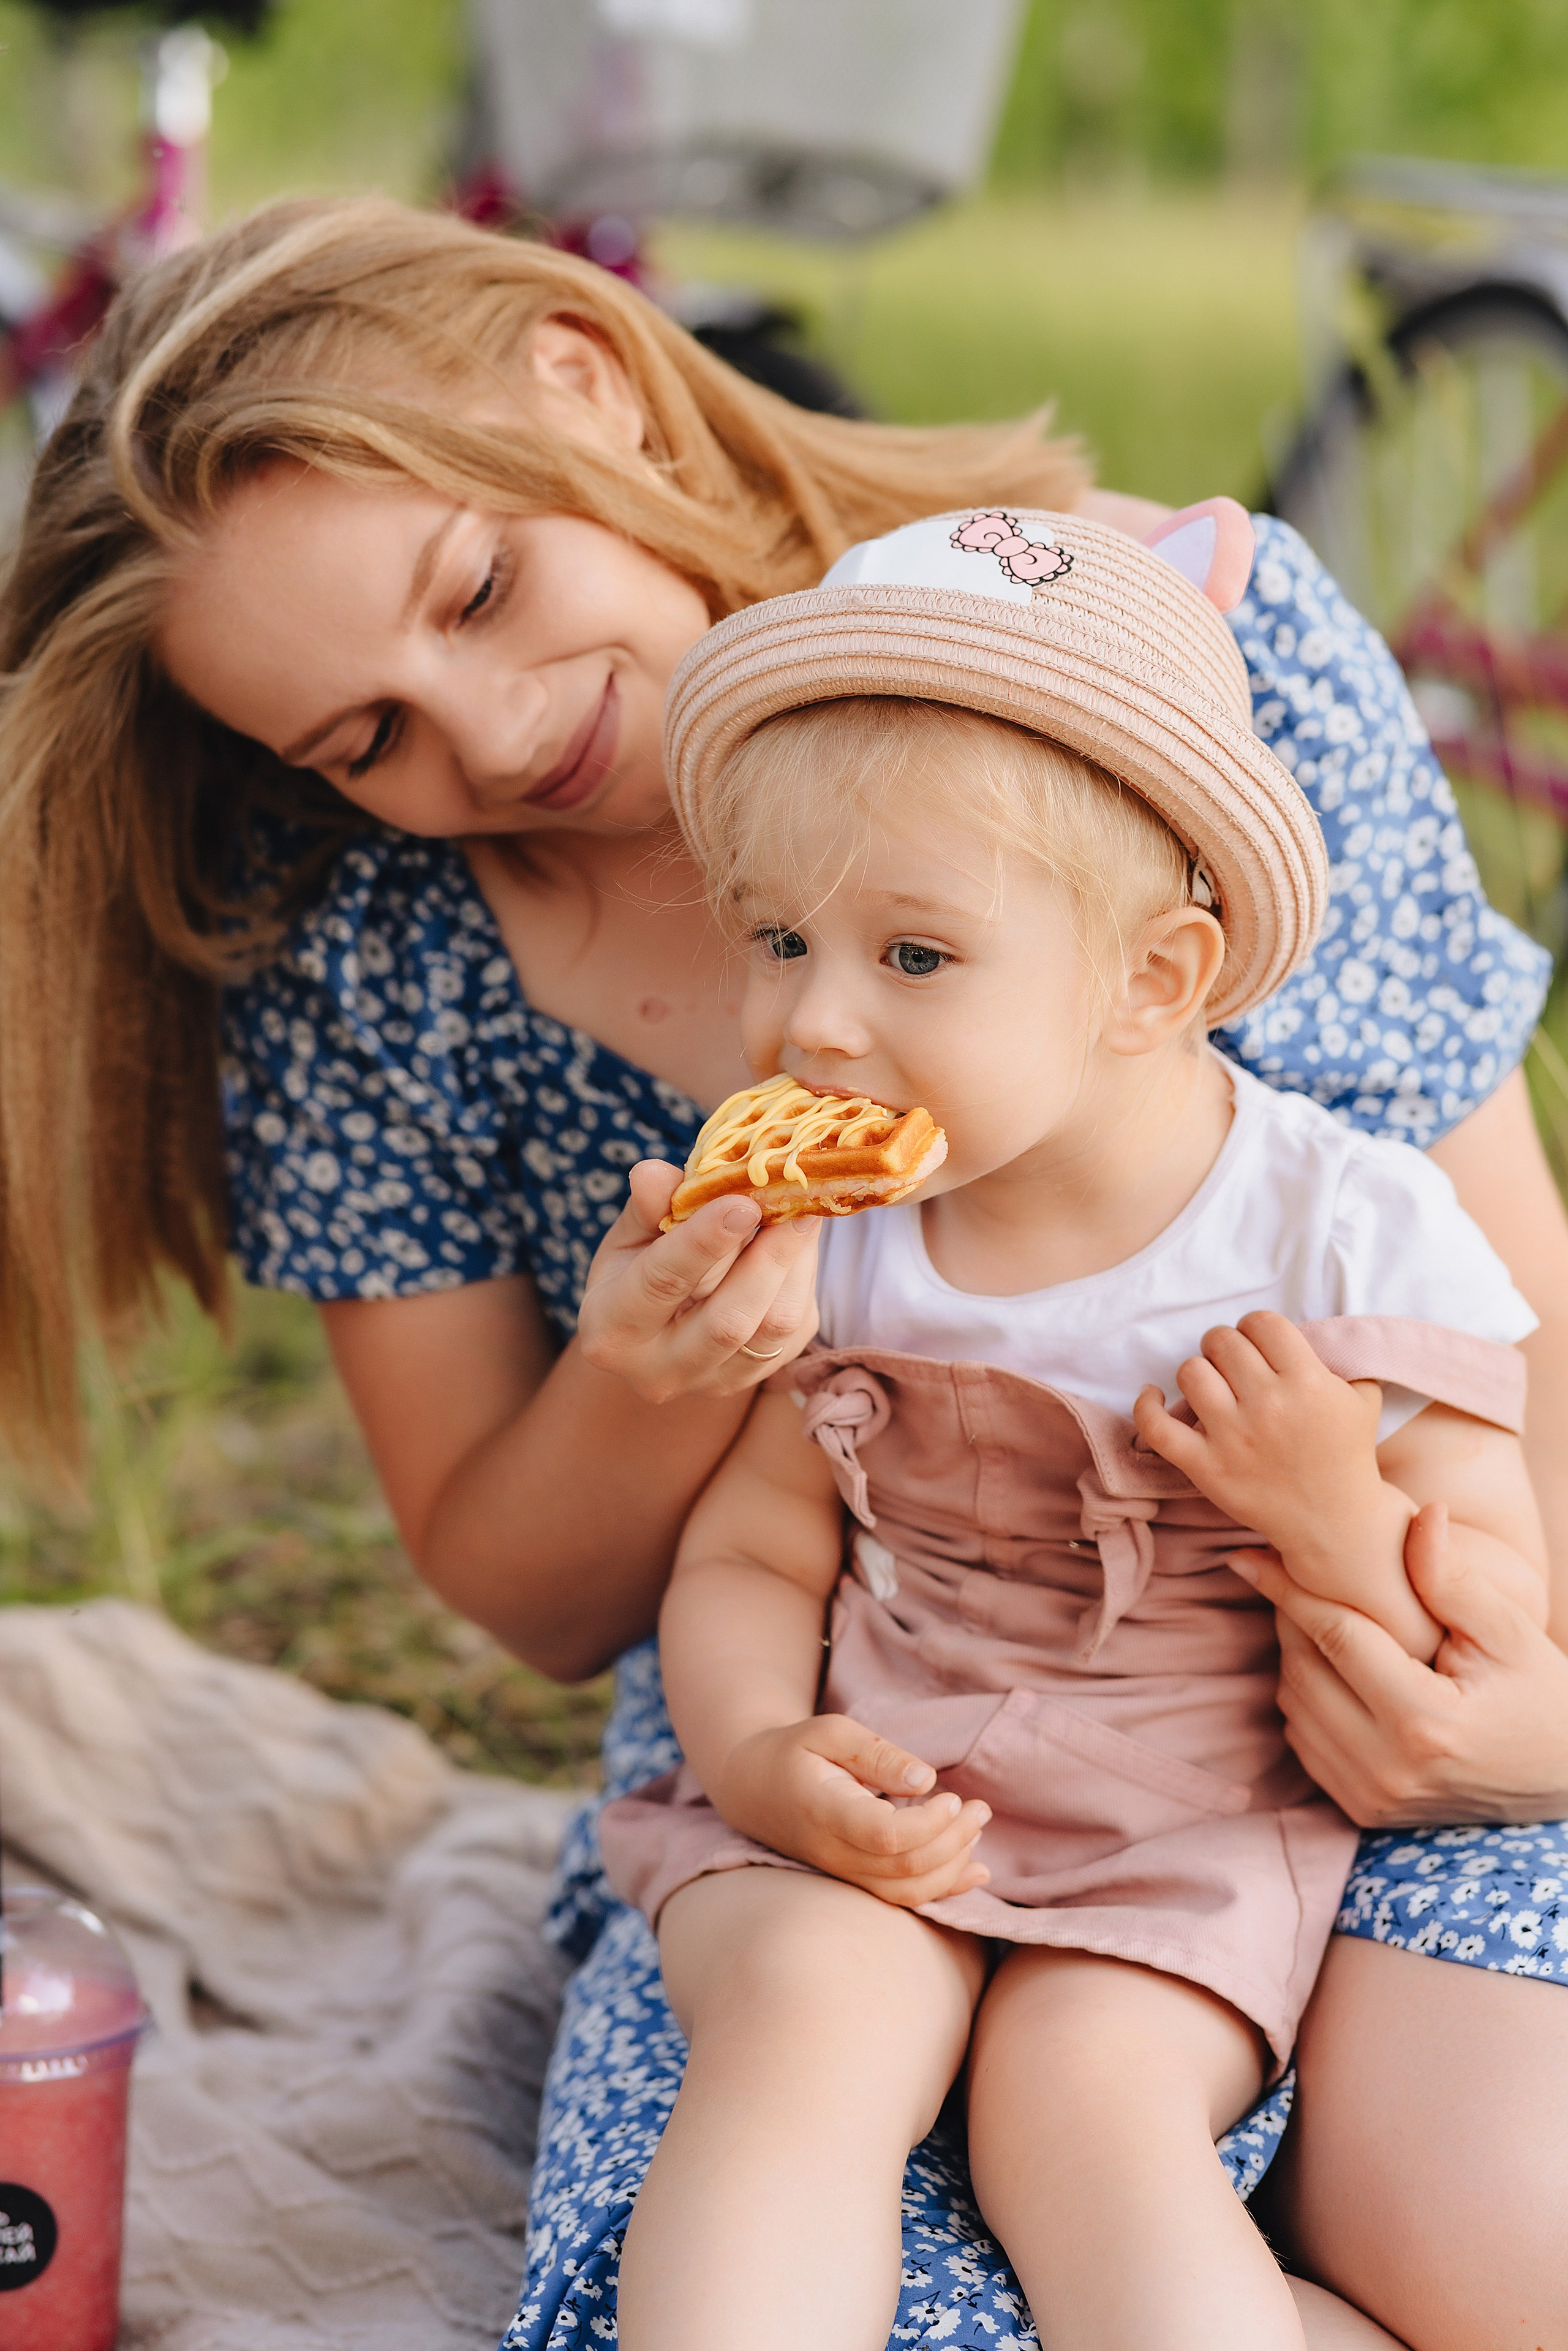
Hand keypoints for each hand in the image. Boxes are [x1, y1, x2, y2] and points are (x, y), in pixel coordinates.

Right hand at [578, 1160, 819, 1402]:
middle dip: (767, 1255)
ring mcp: (714, 1383)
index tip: (742, 1202)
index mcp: (613, 1331)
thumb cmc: (638, 1270)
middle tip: (792, 1199)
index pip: (662, 1283)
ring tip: (802, 1210)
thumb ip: (647, 1206)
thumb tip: (654, 1174)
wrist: (659, 1330)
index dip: (704, 1242)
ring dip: (795, 1262)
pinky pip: (796, 1328)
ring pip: (774, 1326)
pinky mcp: (759, 1376)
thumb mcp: (630, 1235)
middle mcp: (661, 1371)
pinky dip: (803, 1276)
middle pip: (728, 1322)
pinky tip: (798, 1241)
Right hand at [716, 1714, 992, 1907]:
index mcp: (825, 1810)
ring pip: (907, 1891)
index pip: (885, 1837)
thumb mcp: (829, 1732)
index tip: (952, 1797)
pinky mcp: (854, 1880)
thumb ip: (877, 1755)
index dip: (928, 1824)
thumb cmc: (794, 1751)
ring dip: (954, 1865)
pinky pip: (902, 1898)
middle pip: (905, 1868)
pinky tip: (977, 1873)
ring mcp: (843, 1873)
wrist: (752, 1788)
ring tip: (976, 1828)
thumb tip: (926, 1780)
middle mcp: (833, 1852)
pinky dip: (945, 1889)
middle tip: (979, 1808)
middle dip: (955, 1840)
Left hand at [1133, 1311, 1433, 1649]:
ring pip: (1191, 1372)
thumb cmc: (1346, 1455)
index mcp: (1308, 1382)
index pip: (1261, 1323)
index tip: (1257, 1345)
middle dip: (1225, 1347)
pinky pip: (1156, 1426)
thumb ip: (1339, 1358)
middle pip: (1222, 1342)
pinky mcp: (1206, 1467)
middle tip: (1233, 1367)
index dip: (1255, 1328)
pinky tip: (1152, 1395)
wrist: (1334, 1522)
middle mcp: (1268, 1405)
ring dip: (1198, 1373)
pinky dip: (1146, 1405)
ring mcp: (1233, 1437)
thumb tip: (1305, 1330)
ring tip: (1212, 1387)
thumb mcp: (1360, 1398)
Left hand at [1233, 1503, 1567, 1826]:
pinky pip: (1304, 1741)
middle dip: (1291, 1617)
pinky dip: (1306, 1699)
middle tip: (1296, 1578)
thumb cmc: (1539, 1696)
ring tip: (1322, 1620)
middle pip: (1303, 1670)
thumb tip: (1422, 1513)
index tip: (1251, 1554)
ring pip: (1294, 1706)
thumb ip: (1454, 1577)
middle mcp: (1388, 1768)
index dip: (1291, 1588)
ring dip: (1296, 1656)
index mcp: (1424, 1721)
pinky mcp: (1362, 1811)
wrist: (1559, 1782)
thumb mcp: (1509, 1631)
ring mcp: (1372, 1796)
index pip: (1334, 1637)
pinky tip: (1334, 1670)